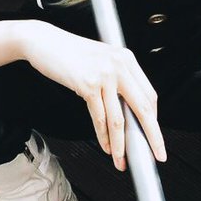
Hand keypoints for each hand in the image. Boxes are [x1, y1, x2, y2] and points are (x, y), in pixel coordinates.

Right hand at [21, 21, 166, 168]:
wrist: (43, 41)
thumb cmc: (68, 51)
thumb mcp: (100, 61)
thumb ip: (116, 80)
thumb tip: (126, 111)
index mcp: (126, 59)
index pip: (149, 95)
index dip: (153, 119)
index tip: (154, 135)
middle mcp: (119, 65)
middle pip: (143, 108)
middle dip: (152, 136)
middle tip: (157, 153)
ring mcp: (104, 75)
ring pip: (119, 119)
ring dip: (122, 144)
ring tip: (122, 159)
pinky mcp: (88, 85)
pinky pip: (100, 118)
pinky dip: (103, 136)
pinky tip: (105, 146)